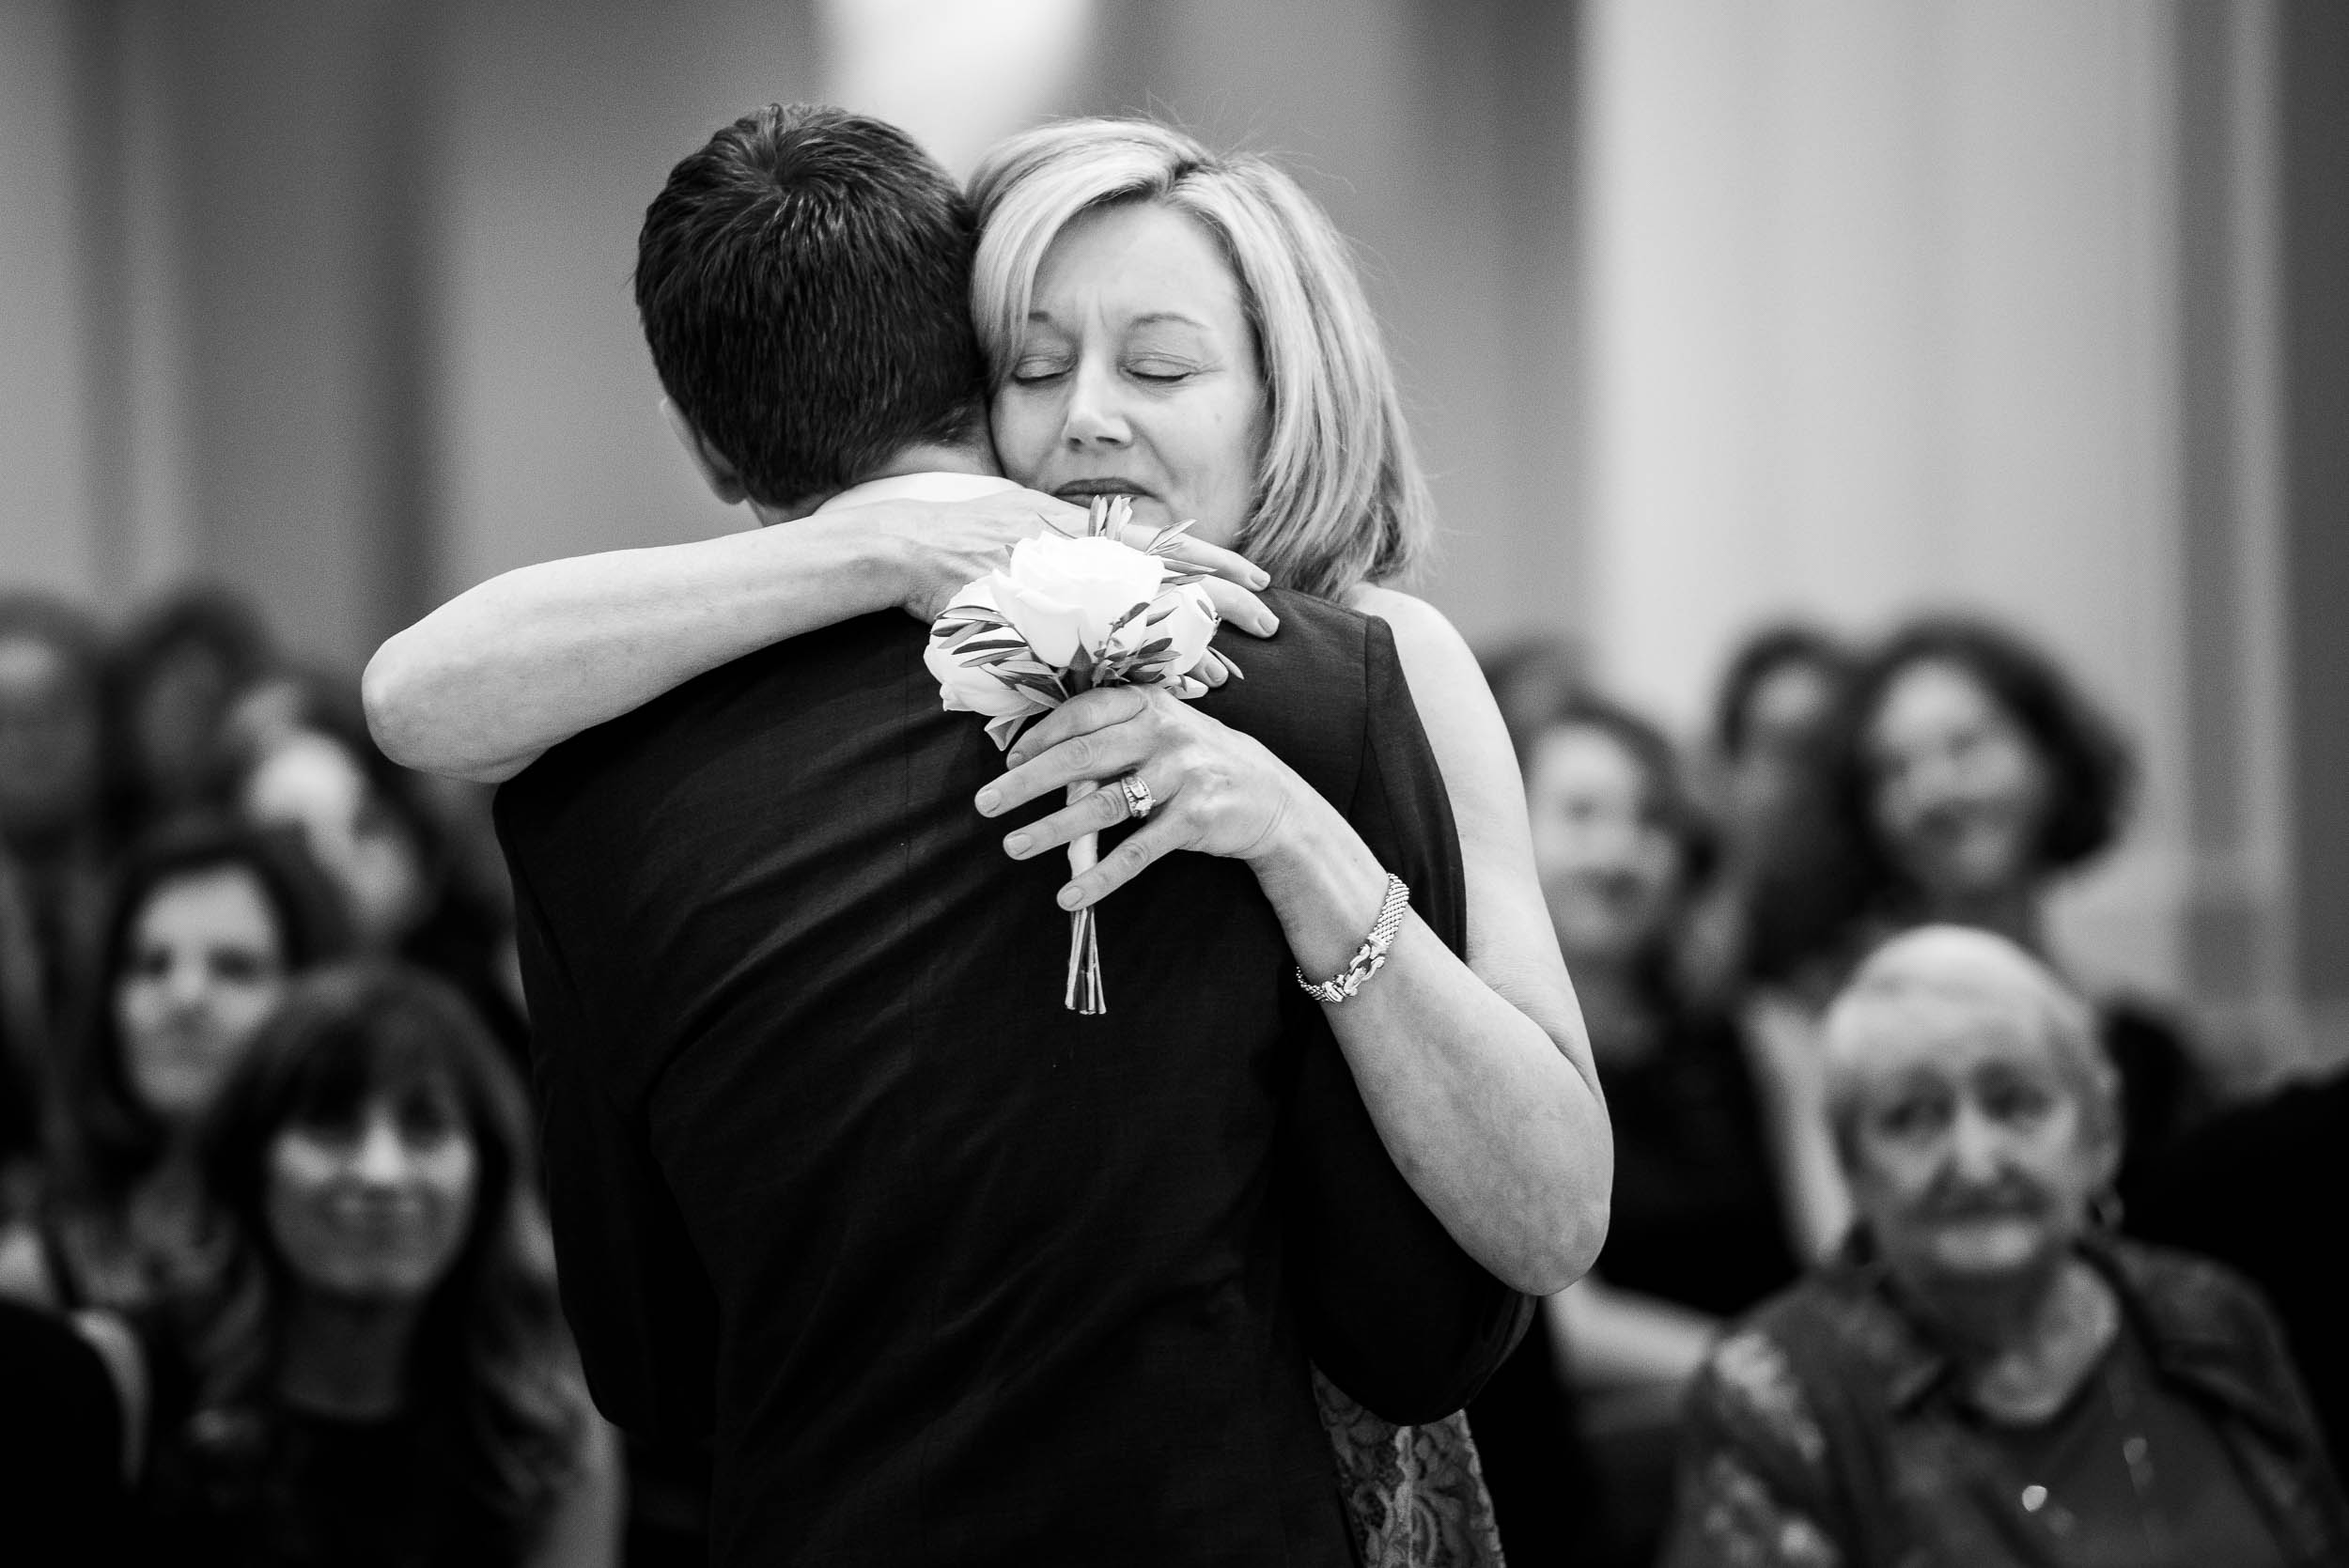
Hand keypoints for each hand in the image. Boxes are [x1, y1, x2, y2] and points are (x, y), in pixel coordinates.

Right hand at [839, 488, 1281, 679]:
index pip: (1165, 541)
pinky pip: (1093, 656)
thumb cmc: (956, 529)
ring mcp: (1062, 587)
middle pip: (1170, 577)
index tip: (1259, 575)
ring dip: (1184, 650)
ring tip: (1228, 676)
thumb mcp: (1017, 515)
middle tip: (1271, 621)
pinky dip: (1129, 675)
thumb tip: (1093, 543)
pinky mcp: (1036, 621)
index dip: (1214, 559)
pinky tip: (1161, 694)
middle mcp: (1082, 552)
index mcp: (1083, 526)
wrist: (901, 543)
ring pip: (1140, 622)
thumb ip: (1061, 535)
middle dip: (1223, 599)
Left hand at [974, 686, 1302, 908]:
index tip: (1007, 760)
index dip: (1040, 737)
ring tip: (1014, 846)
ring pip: (1103, 806)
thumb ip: (1109, 741)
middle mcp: (1163, 733)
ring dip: (1053, 829)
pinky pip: (1136, 852)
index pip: (1082, 713)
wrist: (1269, 796)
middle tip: (985, 803)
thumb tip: (1038, 767)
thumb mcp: (1160, 733)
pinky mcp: (1193, 818)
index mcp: (1148, 704)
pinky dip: (1100, 876)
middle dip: (1026, 782)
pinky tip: (1070, 895)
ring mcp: (1180, 775)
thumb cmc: (1194, 762)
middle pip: (1082, 757)